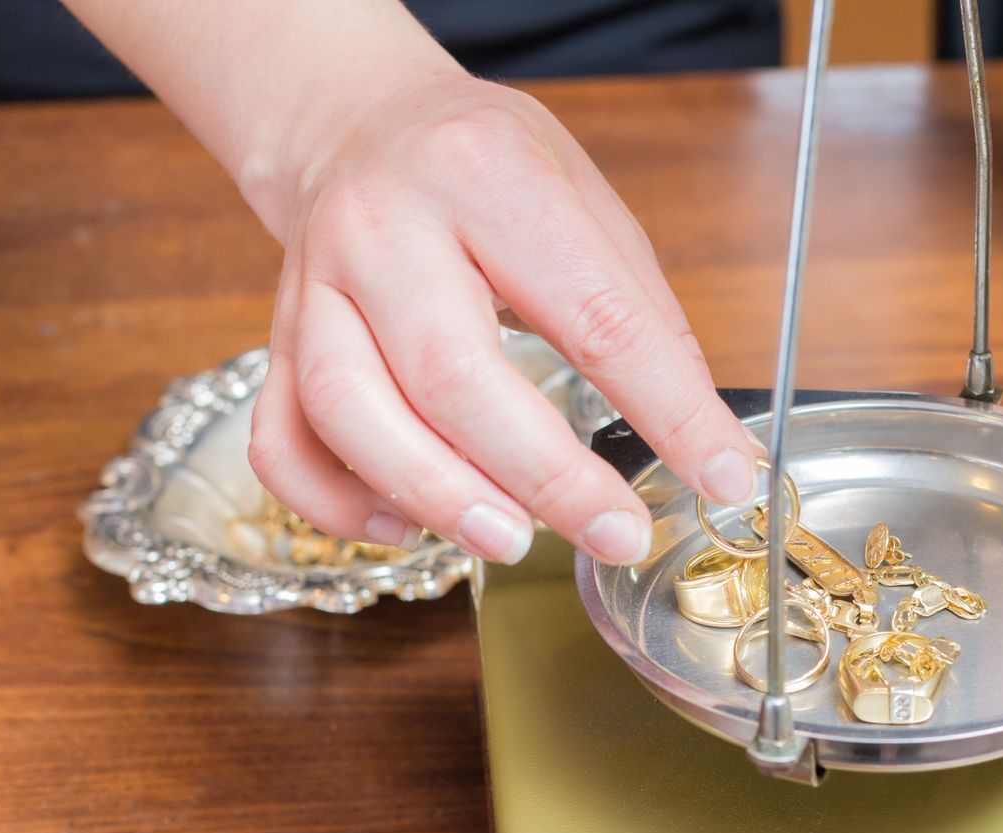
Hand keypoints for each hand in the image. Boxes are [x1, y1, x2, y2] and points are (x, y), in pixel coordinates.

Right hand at [246, 72, 758, 563]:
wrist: (357, 121)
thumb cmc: (485, 167)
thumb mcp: (588, 200)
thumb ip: (645, 317)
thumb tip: (705, 444)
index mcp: (489, 176)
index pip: (595, 315)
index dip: (669, 412)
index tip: (724, 478)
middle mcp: (386, 227)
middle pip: (455, 375)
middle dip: (546, 477)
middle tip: (617, 533)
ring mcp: (314, 285)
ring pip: (350, 412)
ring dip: (437, 495)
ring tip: (511, 541)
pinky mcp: (277, 340)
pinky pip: (283, 442)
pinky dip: (340, 503)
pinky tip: (409, 526)